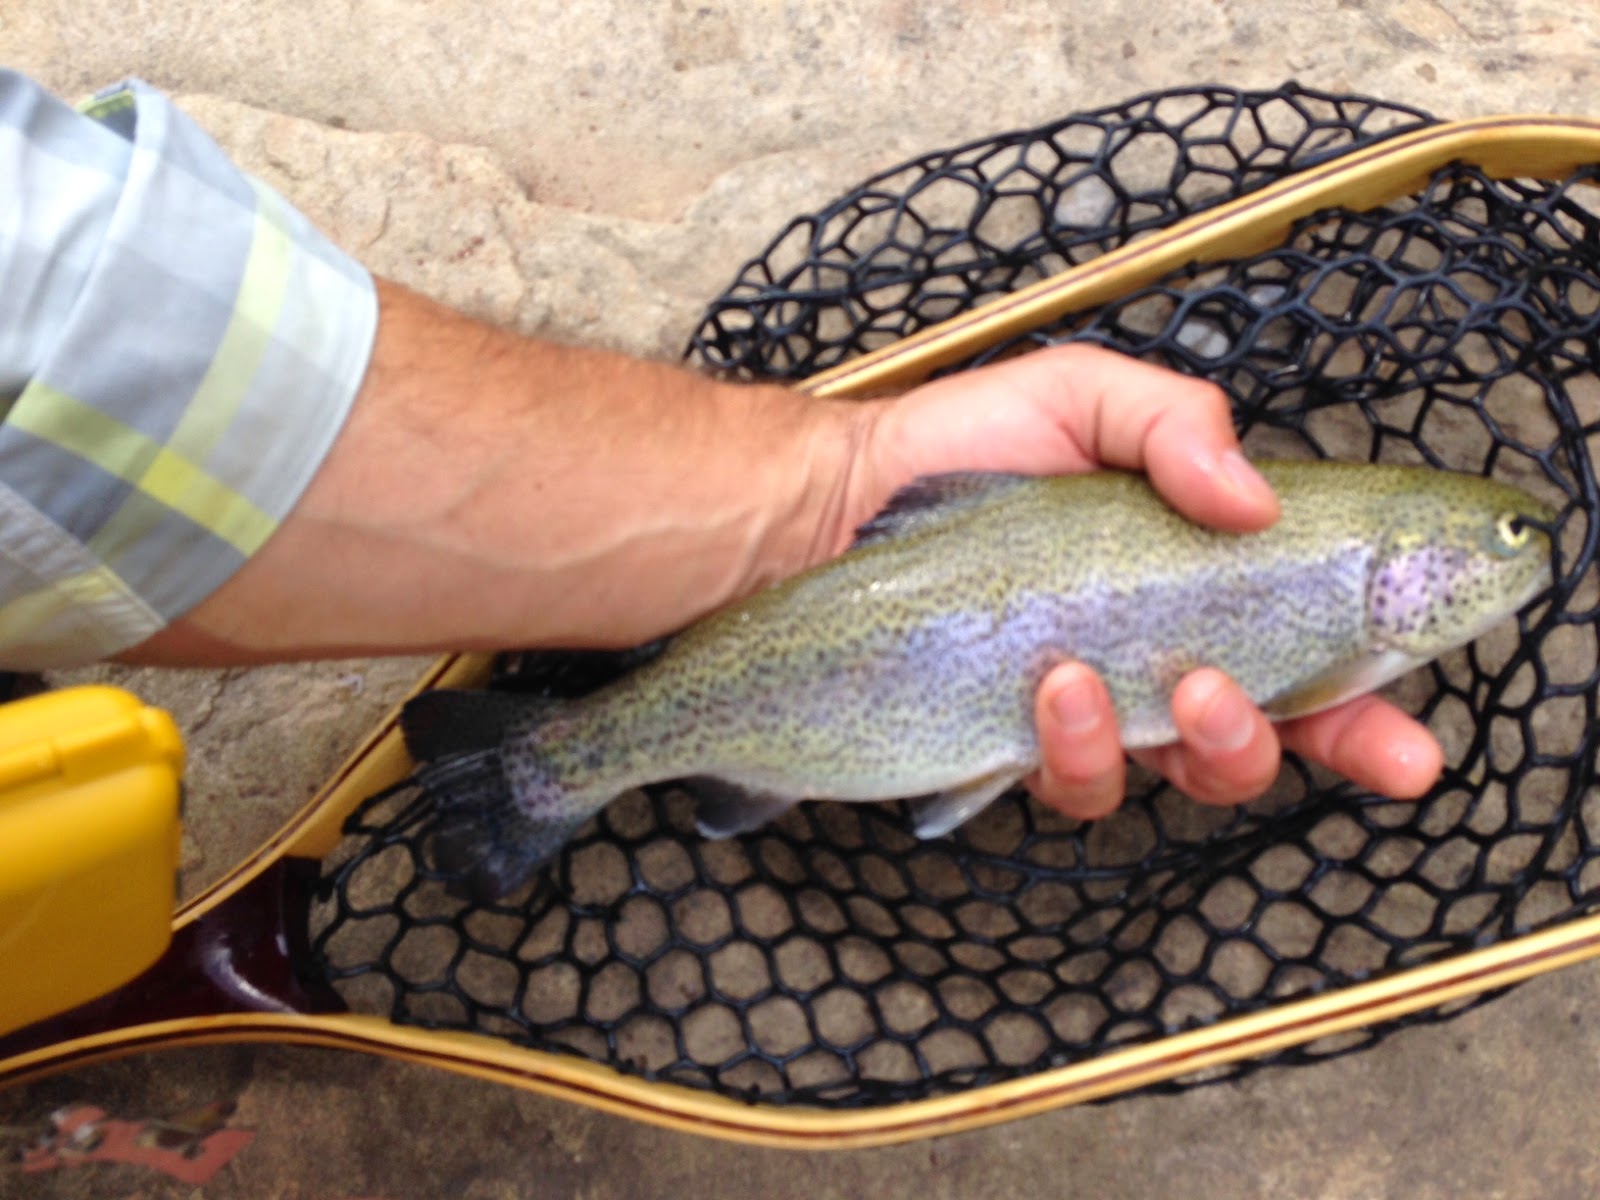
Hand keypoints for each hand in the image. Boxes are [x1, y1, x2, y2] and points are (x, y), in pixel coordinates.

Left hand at [850, 344, 1443, 818]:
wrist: (842, 501)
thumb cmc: (963, 449)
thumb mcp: (1079, 396)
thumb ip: (1175, 423)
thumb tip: (1256, 499)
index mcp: (1195, 583)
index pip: (1311, 657)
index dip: (1368, 712)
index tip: (1407, 744)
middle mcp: (1157, 658)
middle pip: (1265, 739)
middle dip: (1285, 746)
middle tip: (1228, 694)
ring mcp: (1094, 710)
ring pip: (1179, 776)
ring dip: (1175, 743)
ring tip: (1098, 675)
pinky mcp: (1022, 745)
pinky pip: (1081, 783)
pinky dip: (1080, 747)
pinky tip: (1052, 688)